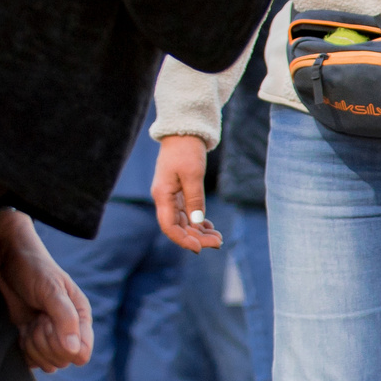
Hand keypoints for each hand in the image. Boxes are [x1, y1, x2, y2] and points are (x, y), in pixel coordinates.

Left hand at [0, 211, 90, 371]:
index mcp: (81, 317)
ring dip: (33, 346)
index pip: (81, 354)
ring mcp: (50, 335)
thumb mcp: (50, 290)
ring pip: (47, 363)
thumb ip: (65, 319)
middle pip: (62, 360)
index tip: (49, 323)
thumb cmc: (33, 269)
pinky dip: (24, 350)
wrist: (7, 259)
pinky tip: (22, 331)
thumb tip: (75, 351)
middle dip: (44, 343)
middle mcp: (69, 329)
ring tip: (29, 322)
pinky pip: (32, 360)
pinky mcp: (32, 338)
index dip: (62, 346)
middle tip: (37, 318)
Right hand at [152, 134, 220, 252]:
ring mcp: (172, 196)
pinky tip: (210, 227)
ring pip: (184, 222)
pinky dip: (199, 222)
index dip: (183, 240)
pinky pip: (188, 213)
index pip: (169, 227)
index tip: (199, 248)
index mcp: (162, 196)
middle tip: (218, 243)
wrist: (184, 133)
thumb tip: (198, 223)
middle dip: (197, 238)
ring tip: (217, 238)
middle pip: (178, 227)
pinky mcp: (179, 193)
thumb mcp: (193, 174)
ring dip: (199, 232)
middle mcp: (165, 199)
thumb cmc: (186, 150)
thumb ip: (195, 199)